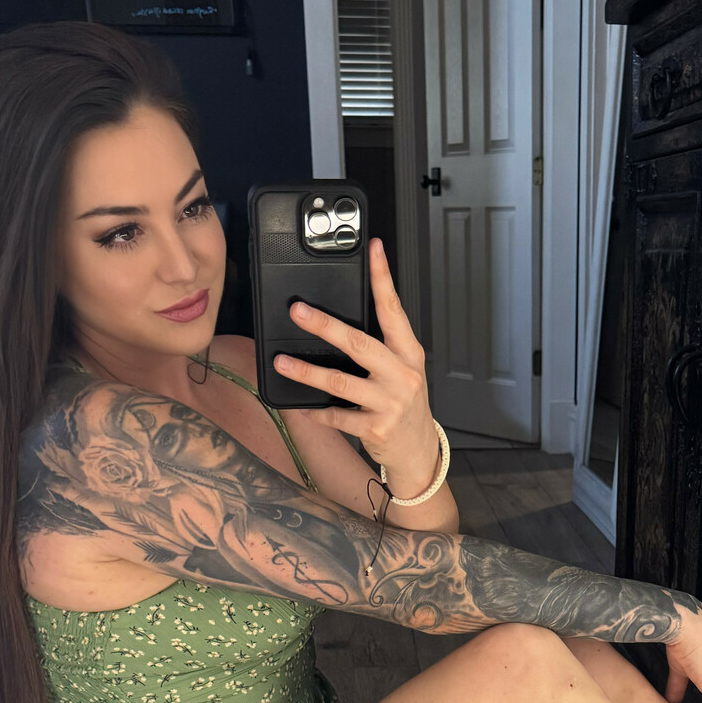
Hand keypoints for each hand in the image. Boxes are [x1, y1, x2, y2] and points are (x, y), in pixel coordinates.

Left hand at [273, 239, 439, 495]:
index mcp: (408, 354)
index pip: (393, 310)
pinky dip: (316, 412)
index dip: (383, 279)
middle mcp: (401, 375)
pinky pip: (338, 417)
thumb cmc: (405, 406)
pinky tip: (300, 407)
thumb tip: (340, 322)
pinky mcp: (375, 428)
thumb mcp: (403, 371)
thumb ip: (381, 347)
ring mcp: (389, 403)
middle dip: (325, 325)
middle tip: (298, 311)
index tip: (373, 250)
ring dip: (307, 372)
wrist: (419, 452)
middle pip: (359, 343)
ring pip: (341, 383)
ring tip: (282, 362)